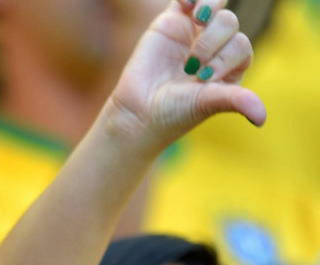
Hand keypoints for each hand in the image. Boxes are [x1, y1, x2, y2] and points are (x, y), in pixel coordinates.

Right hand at [107, 0, 265, 153]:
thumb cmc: (174, 113)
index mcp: (231, 65)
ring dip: (210, 9)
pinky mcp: (171, 21)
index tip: (202, 79)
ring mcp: (194, 32)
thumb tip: (262, 119)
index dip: (224, 58)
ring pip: (215, 5)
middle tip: (190, 68)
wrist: (138, 112)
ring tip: (197, 20)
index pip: (241, 45)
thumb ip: (235, 100)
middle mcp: (216, 46)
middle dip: (211, 43)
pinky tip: (186, 4)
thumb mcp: (207, 104)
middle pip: (230, 23)